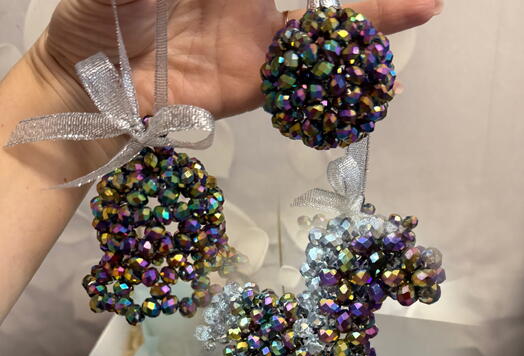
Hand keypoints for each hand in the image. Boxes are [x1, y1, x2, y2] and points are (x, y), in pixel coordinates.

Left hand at [41, 0, 440, 118]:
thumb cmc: (100, 15)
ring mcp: (254, 47)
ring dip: (369, 24)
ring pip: (321, 34)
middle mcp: (251, 3)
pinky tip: (372, 84)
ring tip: (422, 7)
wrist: (94, 84)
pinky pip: (299, 86)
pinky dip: (334, 84)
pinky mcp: (250, 89)